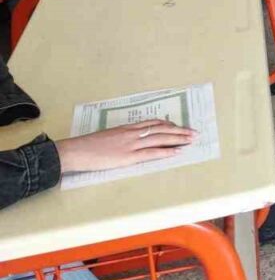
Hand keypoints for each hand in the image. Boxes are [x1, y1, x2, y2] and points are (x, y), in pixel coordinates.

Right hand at [55, 120, 196, 172]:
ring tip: (191, 140)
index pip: (153, 123)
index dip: (168, 125)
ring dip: (178, 139)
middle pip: (161, 129)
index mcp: (126, 128)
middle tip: (194, 132)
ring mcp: (131, 144)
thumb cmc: (88, 146)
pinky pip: (151, 153)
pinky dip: (166, 151)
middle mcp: (132, 133)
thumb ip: (121, 137)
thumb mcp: (107, 136)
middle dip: (180, 131)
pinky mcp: (128, 156)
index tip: (179, 126)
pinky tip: (176, 151)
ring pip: (160, 139)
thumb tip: (130, 140)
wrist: (76, 150)